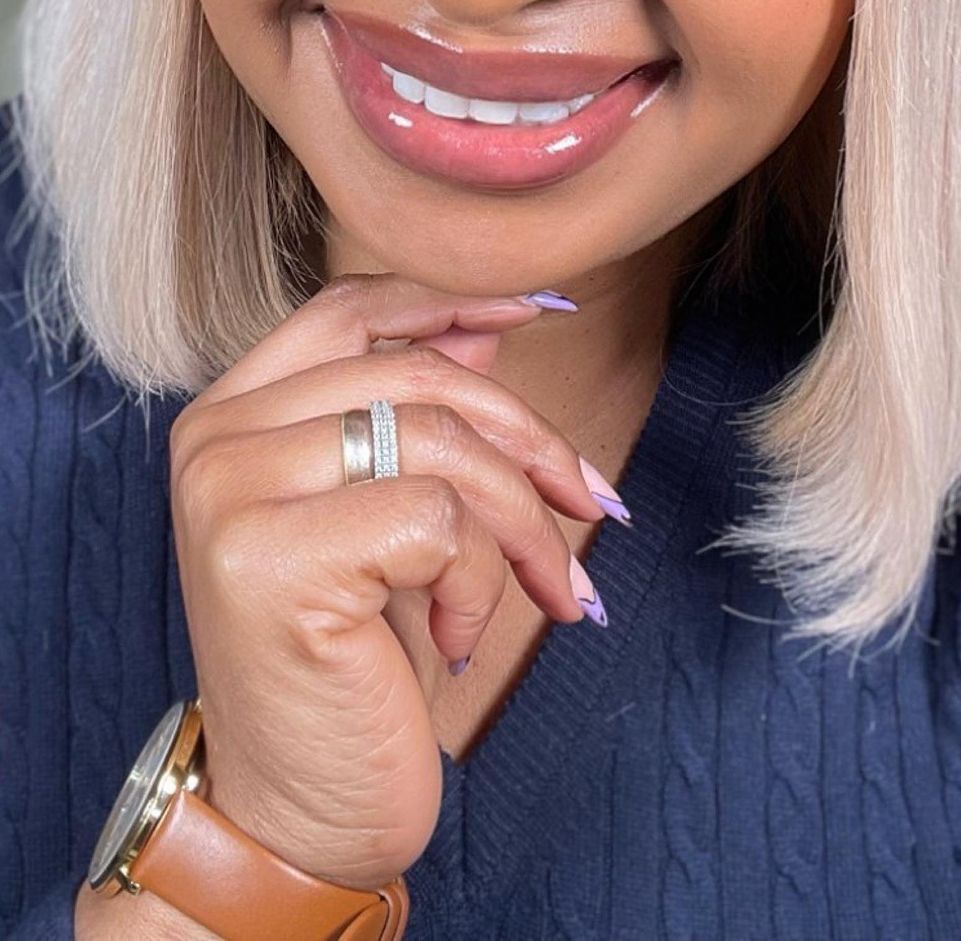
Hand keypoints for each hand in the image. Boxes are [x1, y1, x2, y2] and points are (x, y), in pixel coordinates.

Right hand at [168, 275, 604, 891]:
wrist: (297, 813)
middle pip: (414, 376)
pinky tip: (454, 638)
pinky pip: (437, 519)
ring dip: (523, 521)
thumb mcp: (383, 517)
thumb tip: (486, 325)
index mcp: (228, 415)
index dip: (452, 302)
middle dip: (527, 438)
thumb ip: (413, 416)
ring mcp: (233, 496)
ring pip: (437, 441)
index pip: (348, 308)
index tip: (539, 310)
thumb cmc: (345, 663)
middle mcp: (215, 442)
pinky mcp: (276, 561)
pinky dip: (478, 581)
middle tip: (591, 502)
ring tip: (547, 587)